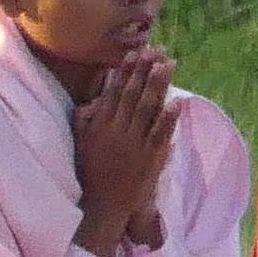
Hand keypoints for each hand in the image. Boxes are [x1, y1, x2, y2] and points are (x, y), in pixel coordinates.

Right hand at [72, 48, 176, 256]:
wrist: (100, 206)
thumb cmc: (90, 173)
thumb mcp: (80, 143)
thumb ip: (84, 120)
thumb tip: (91, 101)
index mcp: (99, 125)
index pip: (113, 92)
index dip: (125, 71)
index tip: (134, 53)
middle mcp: (116, 130)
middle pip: (132, 95)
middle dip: (145, 71)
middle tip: (157, 51)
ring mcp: (133, 144)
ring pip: (147, 109)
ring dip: (158, 85)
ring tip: (168, 66)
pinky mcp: (148, 159)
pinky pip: (159, 135)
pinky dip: (168, 119)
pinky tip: (177, 102)